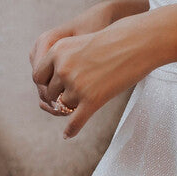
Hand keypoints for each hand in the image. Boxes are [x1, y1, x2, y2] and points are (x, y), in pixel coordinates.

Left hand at [31, 12, 156, 138]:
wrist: (138, 42)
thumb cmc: (113, 40)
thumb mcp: (80, 43)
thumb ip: (63, 60)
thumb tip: (52, 86)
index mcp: (57, 50)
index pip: (38, 76)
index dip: (47, 83)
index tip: (56, 86)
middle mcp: (63, 68)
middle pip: (51, 93)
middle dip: (61, 95)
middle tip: (77, 92)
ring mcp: (77, 85)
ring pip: (65, 106)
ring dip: (74, 105)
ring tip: (91, 95)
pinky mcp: (93, 100)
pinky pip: (75, 121)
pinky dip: (71, 130)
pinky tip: (68, 134)